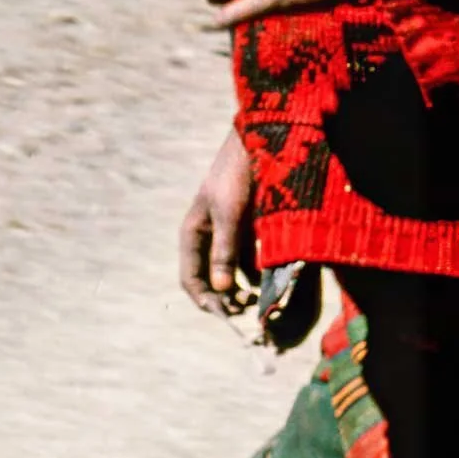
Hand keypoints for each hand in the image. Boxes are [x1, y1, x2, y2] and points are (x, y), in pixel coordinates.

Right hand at [179, 125, 254, 315]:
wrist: (261, 144)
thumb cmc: (236, 174)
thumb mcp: (228, 212)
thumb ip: (225, 249)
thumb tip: (221, 288)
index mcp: (194, 234)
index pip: (191, 277)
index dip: (204, 299)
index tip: (222, 314)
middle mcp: (209, 238)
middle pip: (210, 279)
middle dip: (223, 298)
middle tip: (243, 310)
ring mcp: (229, 235)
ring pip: (230, 273)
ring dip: (241, 289)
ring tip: (256, 300)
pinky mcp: (249, 231)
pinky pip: (249, 260)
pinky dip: (256, 274)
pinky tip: (268, 281)